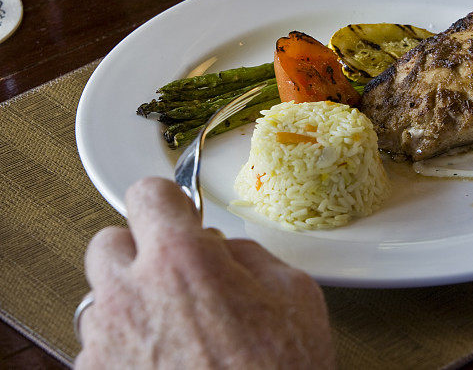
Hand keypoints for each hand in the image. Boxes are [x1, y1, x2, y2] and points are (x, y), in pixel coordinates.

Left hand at [75, 177, 333, 368]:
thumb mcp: (297, 296)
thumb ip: (252, 257)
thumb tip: (229, 253)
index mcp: (182, 262)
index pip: (149, 195)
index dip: (168, 201)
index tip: (177, 212)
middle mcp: (132, 296)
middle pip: (108, 241)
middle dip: (140, 249)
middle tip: (174, 269)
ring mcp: (108, 342)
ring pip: (102, 295)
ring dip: (131, 298)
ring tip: (174, 323)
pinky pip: (100, 344)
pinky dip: (127, 343)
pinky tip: (166, 358)